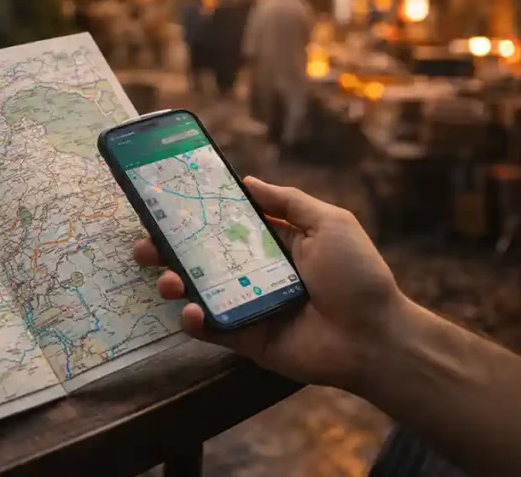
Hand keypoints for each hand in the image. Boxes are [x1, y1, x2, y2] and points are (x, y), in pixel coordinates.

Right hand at [134, 177, 405, 388]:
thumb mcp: (330, 224)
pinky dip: (194, 321)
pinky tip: (191, 311)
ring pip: (198, 292)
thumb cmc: (357, 276)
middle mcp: (254, 272)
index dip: (195, 215)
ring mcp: (247, 305)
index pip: (224, 224)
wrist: (375, 337)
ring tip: (166, 279)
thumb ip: (288, 202)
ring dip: (173, 283)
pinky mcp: (245, 338)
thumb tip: (247, 181)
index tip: (165, 204)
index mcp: (273, 243)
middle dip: (168, 250)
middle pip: (200, 257)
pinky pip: (211, 329)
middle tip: (145, 244)